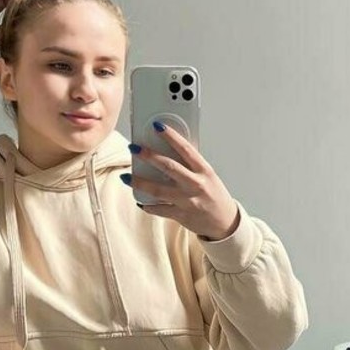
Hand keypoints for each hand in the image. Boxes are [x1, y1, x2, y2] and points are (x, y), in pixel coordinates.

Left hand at [126, 125, 240, 239]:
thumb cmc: (214, 196)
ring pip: (158, 190)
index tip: (157, 127)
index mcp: (204, 171)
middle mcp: (196, 185)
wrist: (224, 223)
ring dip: (139, 182)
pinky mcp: (181, 215)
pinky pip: (159, 209)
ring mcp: (188, 201)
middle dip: (148, 156)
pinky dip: (147, 205)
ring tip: (126, 176)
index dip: (171, 136)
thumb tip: (168, 150)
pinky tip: (140, 200)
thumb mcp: (208, 176)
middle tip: (134, 148)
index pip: (186, 149)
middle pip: (168, 167)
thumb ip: (191, 165)